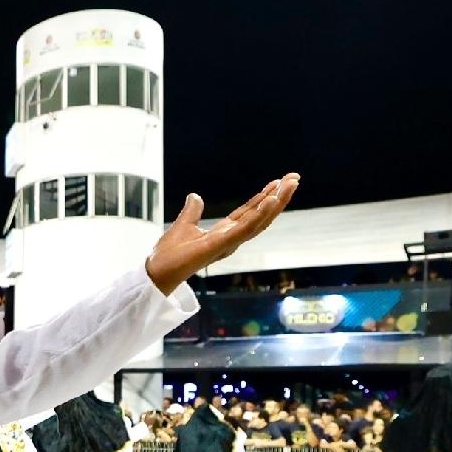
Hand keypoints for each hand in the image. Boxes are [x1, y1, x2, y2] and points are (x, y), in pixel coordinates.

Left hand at [145, 173, 300, 293]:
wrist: (156, 273)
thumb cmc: (168, 255)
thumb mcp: (183, 225)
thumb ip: (192, 211)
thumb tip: (195, 196)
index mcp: (223, 233)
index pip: (249, 212)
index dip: (264, 197)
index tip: (280, 181)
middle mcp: (230, 239)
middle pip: (259, 215)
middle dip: (278, 197)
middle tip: (295, 178)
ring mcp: (227, 243)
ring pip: (258, 221)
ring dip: (275, 203)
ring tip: (289, 185)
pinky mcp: (220, 246)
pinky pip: (244, 229)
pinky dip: (258, 215)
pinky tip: (271, 202)